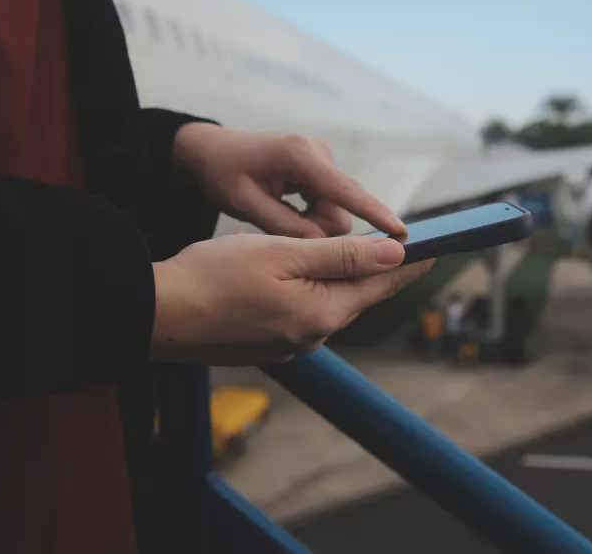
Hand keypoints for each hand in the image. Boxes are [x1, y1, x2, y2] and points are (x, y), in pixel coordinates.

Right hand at [150, 234, 432, 364]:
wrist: (155, 314)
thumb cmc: (214, 276)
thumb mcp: (284, 254)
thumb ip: (341, 255)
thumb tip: (395, 251)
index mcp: (321, 313)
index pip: (380, 283)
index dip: (409, 262)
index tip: (437, 247)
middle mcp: (311, 336)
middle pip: (357, 295)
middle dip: (380, 269)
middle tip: (406, 247)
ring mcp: (288, 343)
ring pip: (330, 303)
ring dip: (346, 278)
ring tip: (364, 254)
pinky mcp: (267, 343)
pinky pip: (305, 311)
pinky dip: (316, 290)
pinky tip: (313, 274)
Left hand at [173, 123, 404, 237]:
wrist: (213, 150)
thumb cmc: (224, 174)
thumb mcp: (246, 204)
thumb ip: (284, 226)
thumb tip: (322, 247)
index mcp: (299, 156)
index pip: (345, 191)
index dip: (374, 213)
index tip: (400, 232)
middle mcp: (318, 153)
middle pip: (341, 207)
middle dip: (318, 228)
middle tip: (280, 227)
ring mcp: (322, 158)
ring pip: (335, 209)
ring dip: (312, 223)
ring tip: (276, 215)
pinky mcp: (321, 167)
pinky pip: (329, 203)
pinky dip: (311, 214)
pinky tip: (285, 209)